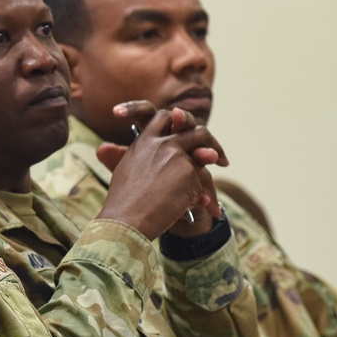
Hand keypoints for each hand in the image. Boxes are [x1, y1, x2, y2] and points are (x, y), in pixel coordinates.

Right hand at [97, 107, 224, 240]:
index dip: (178, 121)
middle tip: (217, 155)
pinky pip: (203, 180)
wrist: (127, 219)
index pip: (164, 117)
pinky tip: (206, 206)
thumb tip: (113, 149)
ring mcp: (177, 156)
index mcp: (144, 141)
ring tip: (223, 163)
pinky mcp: (189, 173)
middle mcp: (162, 144)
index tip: (187, 130)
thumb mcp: (124, 171)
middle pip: (195, 131)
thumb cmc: (122, 201)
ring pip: (205, 154)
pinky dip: (204, 194)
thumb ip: (134, 157)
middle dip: (210, 140)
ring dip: (215, 159)